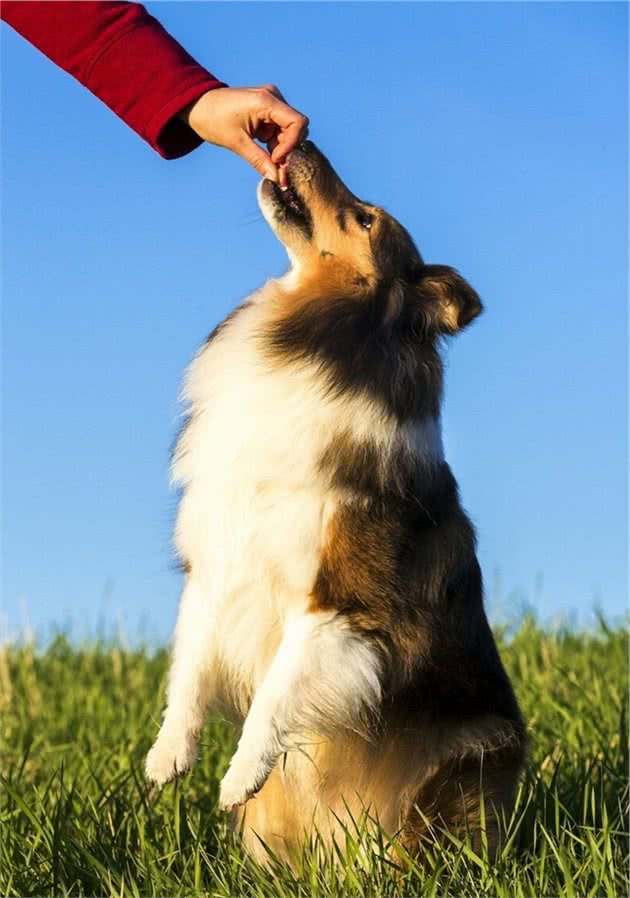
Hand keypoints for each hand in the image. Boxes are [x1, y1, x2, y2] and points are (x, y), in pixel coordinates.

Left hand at [179, 85, 308, 180]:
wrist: (197, 106)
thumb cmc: (213, 119)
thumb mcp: (237, 143)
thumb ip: (259, 160)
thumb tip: (277, 179)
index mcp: (266, 100)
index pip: (297, 122)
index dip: (292, 144)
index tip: (276, 159)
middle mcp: (273, 97)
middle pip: (295, 128)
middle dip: (288, 150)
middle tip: (277, 170)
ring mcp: (271, 103)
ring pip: (289, 132)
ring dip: (282, 150)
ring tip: (269, 165)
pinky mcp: (267, 111)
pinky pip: (279, 131)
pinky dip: (276, 146)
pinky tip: (267, 156)